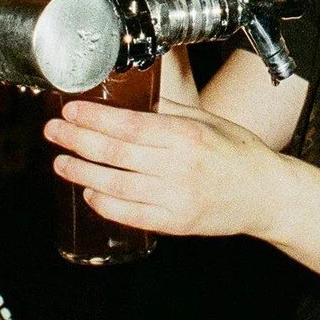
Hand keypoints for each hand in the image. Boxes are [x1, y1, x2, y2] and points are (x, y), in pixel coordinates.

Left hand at [44, 96, 286, 239]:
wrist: (265, 195)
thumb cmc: (239, 153)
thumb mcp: (207, 120)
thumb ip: (168, 110)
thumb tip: (130, 97)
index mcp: (186, 136)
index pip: (128, 125)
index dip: (94, 118)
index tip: (70, 111)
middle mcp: (179, 167)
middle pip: (115, 153)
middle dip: (77, 140)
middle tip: (54, 131)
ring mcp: (176, 198)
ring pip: (116, 185)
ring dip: (82, 172)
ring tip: (61, 162)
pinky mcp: (175, 222)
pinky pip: (131, 214)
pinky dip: (105, 204)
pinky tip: (89, 192)